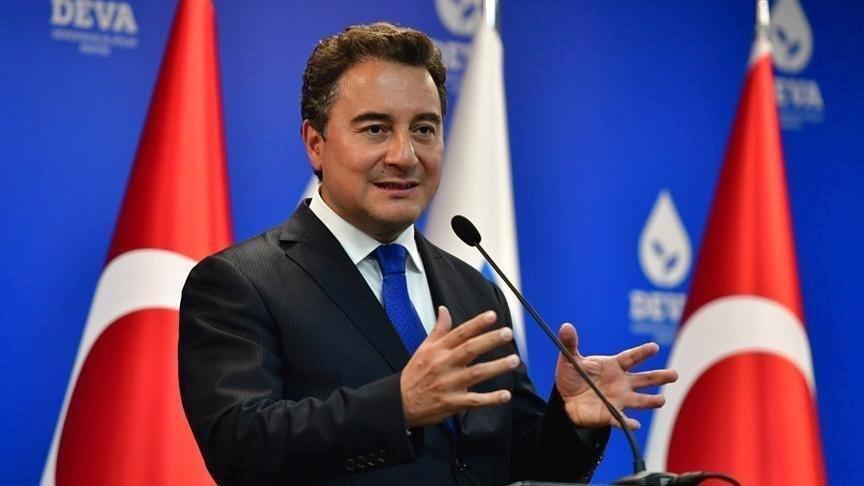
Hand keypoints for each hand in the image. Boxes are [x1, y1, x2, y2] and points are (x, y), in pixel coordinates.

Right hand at [400, 306, 520, 427]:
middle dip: (490, 340)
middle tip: (507, 333)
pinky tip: (505, 395)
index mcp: (438, 350)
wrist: (400, 402)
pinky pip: (475, 400)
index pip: (460, 333)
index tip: (492, 315)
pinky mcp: (453, 402)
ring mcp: (449, 384)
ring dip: (496, 366)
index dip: (477, 323)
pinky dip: (490, 399)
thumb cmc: (414, 375)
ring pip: (476, 373)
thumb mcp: (423, 348)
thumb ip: (438, 329)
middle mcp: (444, 365)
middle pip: (470, 349)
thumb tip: (444, 310)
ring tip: (513, 359)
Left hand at [554, 323, 677, 429]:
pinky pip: (621, 419)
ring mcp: (619, 399)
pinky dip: (628, 422)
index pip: (631, 357)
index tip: (654, 347)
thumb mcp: (569, 359)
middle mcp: (621, 382)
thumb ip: (569, 343)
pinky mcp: (611, 414)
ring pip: (640, 400)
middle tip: (675, 375)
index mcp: (613, 366)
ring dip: (650, 401)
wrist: (565, 401)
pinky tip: (635, 424)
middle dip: (659, 377)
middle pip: (644, 379)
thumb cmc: (572, 377)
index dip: (642, 352)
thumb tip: (566, 326)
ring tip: (661, 400)